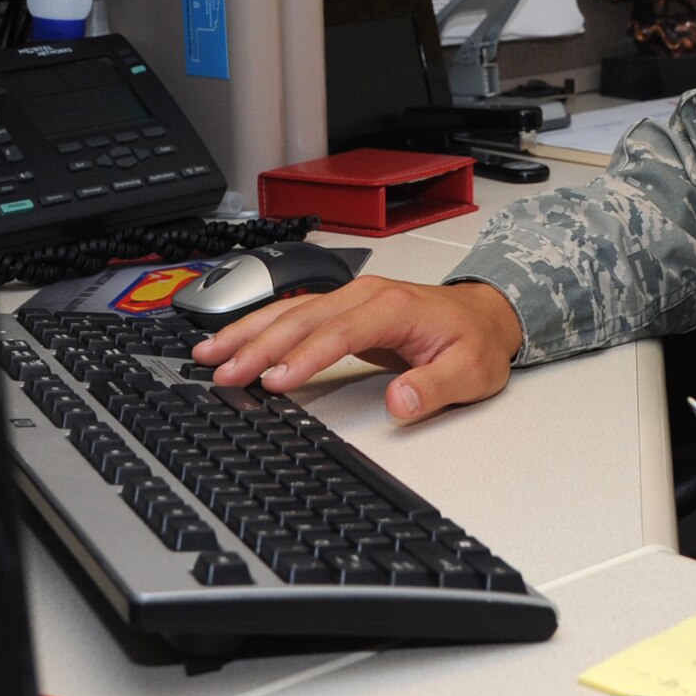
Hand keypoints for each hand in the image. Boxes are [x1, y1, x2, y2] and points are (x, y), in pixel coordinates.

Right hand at [189, 277, 524, 423]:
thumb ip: (434, 387)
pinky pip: (294, 313)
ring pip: (290, 310)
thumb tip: (399, 400)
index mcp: (393, 307)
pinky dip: (259, 327)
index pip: (339, 332)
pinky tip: (232, 341)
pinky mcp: (342, 308)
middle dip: (258, 345)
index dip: (304, 356)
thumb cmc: (477, 342)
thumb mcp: (469, 372)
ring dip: (248, 332)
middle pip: (302, 318)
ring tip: (208, 354)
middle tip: (222, 373)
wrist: (487, 314)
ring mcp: (351, 297)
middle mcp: (366, 295)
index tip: (275, 381)